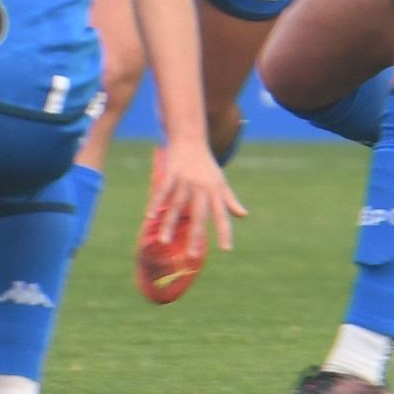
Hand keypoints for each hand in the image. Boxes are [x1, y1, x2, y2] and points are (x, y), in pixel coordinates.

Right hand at [146, 138, 247, 253]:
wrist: (191, 137)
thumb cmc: (206, 164)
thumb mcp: (220, 181)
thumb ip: (230, 200)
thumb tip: (243, 215)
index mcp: (215, 191)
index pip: (222, 214)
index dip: (225, 231)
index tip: (226, 249)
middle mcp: (202, 187)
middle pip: (199, 214)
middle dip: (195, 235)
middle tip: (192, 256)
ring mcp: (186, 180)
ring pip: (177, 205)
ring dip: (170, 224)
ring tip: (164, 242)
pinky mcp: (172, 173)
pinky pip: (163, 190)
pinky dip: (156, 203)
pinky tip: (150, 217)